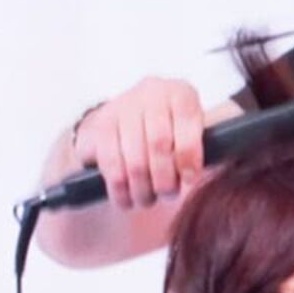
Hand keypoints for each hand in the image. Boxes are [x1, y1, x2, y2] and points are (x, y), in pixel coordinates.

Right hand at [72, 76, 206, 208]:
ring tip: (147, 199)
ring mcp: (122, 105)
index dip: (189, 154)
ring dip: (141, 187)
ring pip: (133, 157)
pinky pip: (109, 162)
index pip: (187, 119)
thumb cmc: (171, 134)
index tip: (190, 179)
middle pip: (158, 142)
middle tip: (167, 193)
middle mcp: (151, 93)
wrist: (131, 120)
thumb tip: (190, 177)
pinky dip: (118, 187)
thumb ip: (195, 151)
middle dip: (164, 178)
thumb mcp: (190, 135)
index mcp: (181, 93)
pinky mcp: (98, 124)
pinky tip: (125, 197)